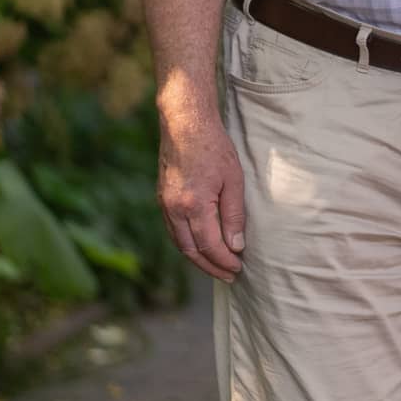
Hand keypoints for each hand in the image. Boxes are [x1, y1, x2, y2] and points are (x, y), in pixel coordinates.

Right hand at [157, 107, 247, 280]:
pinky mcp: (162, 198)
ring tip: (216, 266)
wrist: (185, 123)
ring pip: (179, 242)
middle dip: (210, 267)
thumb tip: (236, 246)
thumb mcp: (233, 180)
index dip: (224, 260)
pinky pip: (173, 230)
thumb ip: (234, 215)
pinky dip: (187, 243)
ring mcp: (164, 204)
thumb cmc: (214, 147)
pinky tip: (200, 245)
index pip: (210, 245)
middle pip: (191, 251)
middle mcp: (174, 209)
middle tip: (228, 276)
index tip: (238, 268)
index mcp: (193, 205)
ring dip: (197, 258)